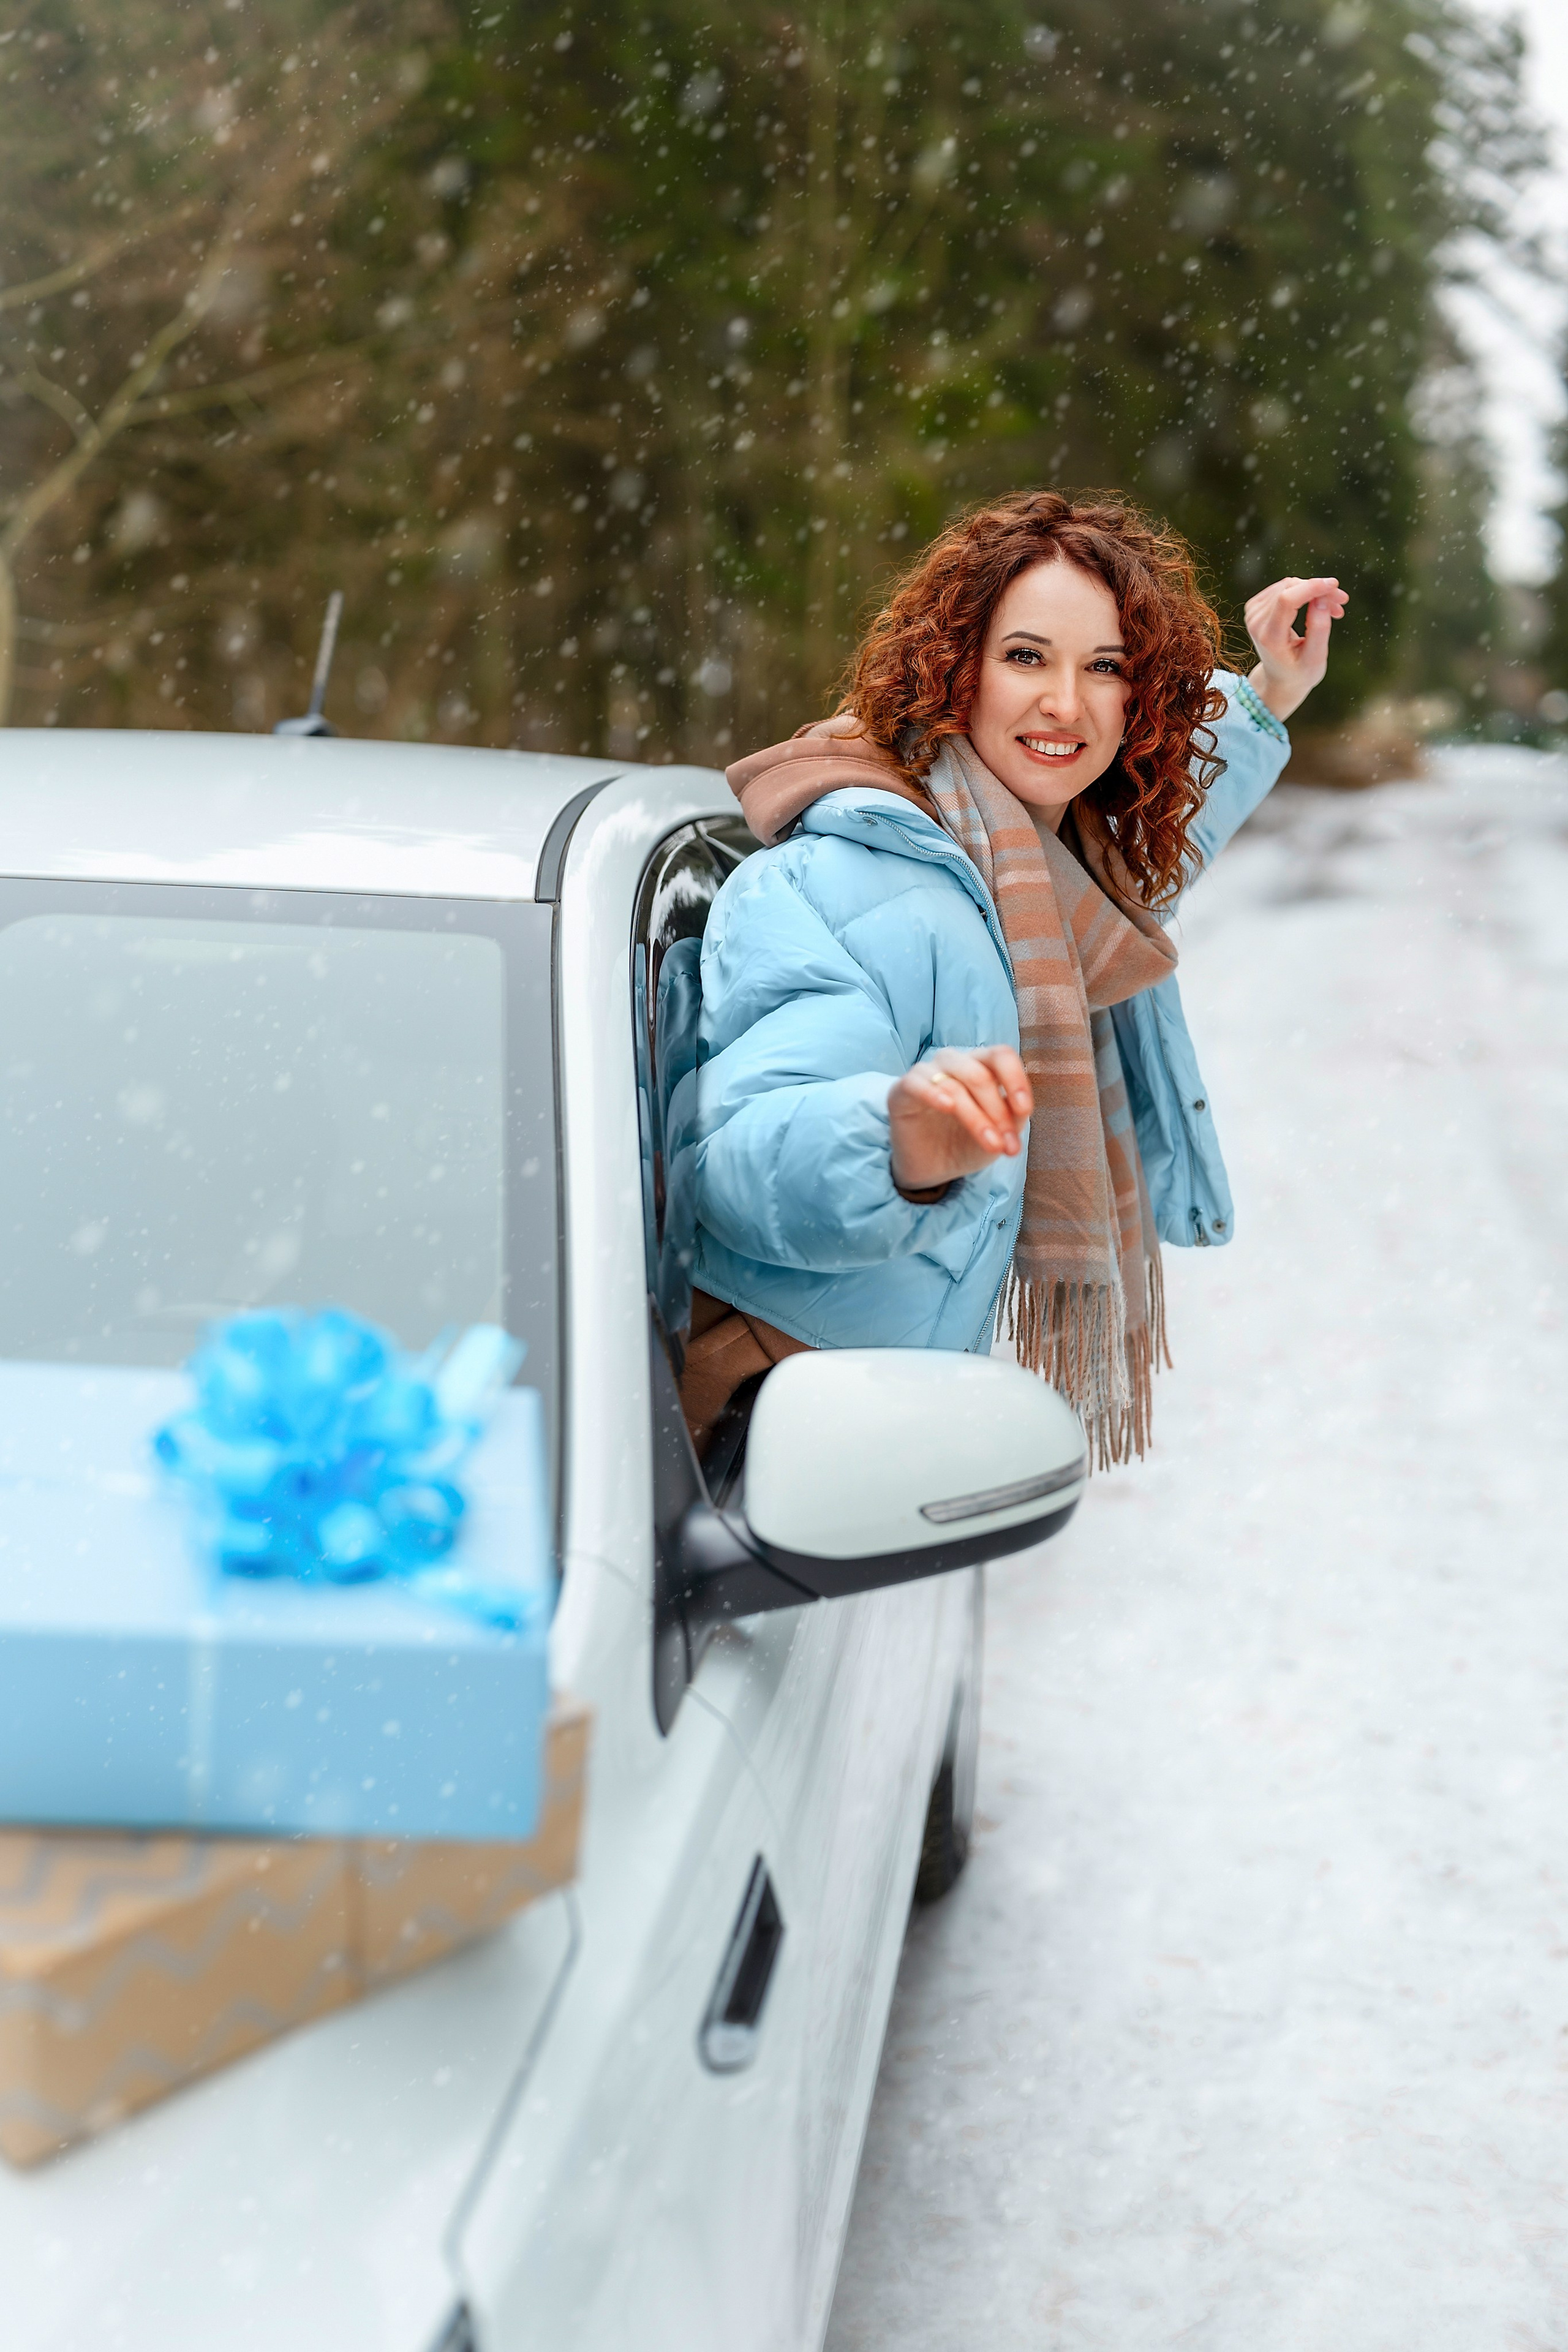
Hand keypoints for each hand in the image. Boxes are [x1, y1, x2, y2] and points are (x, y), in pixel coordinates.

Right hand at [888, 1046, 1032, 1194]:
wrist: (932, 1168)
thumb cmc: (966, 1143)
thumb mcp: (999, 1134)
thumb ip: (1012, 1117)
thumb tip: (1021, 1109)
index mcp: (980, 1065)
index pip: (1000, 1055)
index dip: (1015, 1079)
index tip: (1025, 1110)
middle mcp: (954, 1063)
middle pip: (980, 1074)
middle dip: (998, 1111)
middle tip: (1007, 1145)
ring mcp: (926, 1073)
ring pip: (954, 1083)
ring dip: (977, 1117)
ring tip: (991, 1145)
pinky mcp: (901, 1090)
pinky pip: (916, 1083)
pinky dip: (933, 1093)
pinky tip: (948, 1107)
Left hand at [1244, 574, 1348, 721]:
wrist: (1279, 679)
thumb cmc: (1300, 672)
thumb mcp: (1315, 658)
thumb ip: (1319, 628)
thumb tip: (1322, 597)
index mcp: (1269, 637)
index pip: (1286, 600)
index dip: (1312, 587)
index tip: (1335, 585)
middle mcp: (1256, 622)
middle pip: (1289, 589)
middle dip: (1319, 589)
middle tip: (1341, 601)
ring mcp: (1253, 612)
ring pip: (1289, 585)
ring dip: (1314, 591)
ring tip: (1333, 608)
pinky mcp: (1256, 606)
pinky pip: (1285, 588)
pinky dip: (1304, 593)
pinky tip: (1318, 605)